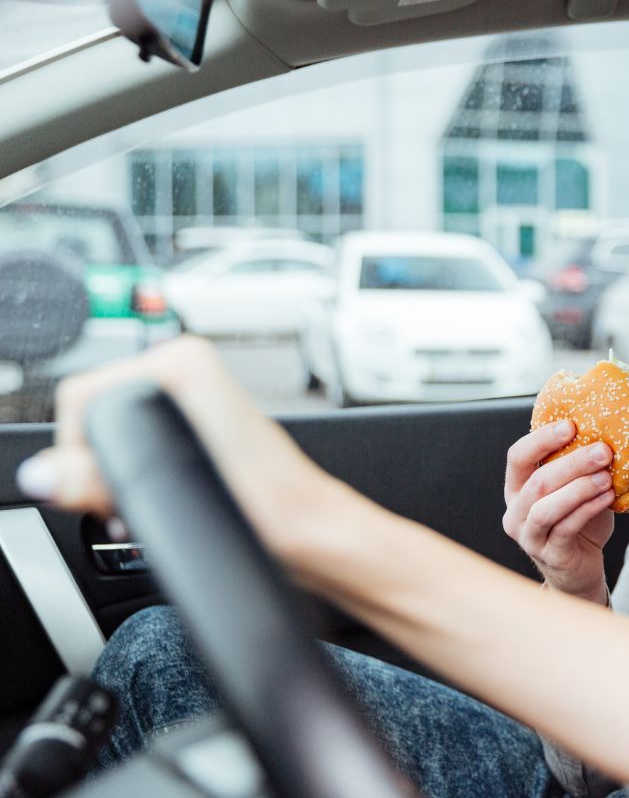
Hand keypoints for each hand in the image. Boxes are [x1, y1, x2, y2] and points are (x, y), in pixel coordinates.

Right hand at [15, 335, 353, 559]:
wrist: (314, 533)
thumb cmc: (272, 510)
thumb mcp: (171, 495)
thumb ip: (99, 481)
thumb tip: (43, 473)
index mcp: (183, 365)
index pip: (82, 398)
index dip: (81, 455)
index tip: (104, 492)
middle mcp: (190, 371)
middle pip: (98, 417)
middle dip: (101, 470)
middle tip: (126, 508)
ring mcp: (195, 398)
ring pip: (117, 436)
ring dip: (119, 479)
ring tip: (144, 511)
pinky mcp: (198, 427)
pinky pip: (141, 446)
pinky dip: (139, 480)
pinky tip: (155, 506)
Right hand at [501, 425, 613, 602]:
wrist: (580, 568)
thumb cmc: (578, 521)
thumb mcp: (575, 489)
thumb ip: (578, 467)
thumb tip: (606, 432)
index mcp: (517, 488)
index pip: (518, 456)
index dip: (542, 439)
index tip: (571, 425)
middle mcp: (515, 511)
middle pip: (537, 481)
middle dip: (572, 463)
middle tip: (603, 450)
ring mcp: (529, 536)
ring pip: (546, 507)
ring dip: (579, 488)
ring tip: (606, 476)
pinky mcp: (549, 555)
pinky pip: (566, 528)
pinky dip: (588, 509)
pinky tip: (608, 497)